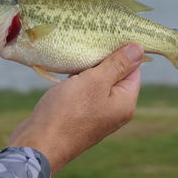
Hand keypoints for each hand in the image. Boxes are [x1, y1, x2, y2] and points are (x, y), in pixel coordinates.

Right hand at [9, 44, 142, 173]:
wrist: (39, 142)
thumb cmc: (68, 111)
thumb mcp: (95, 82)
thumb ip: (117, 65)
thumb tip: (139, 48)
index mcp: (125, 102)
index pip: (133, 69)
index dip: (123, 51)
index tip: (110, 35)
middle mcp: (114, 109)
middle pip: (114, 75)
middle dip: (103, 58)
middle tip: (91, 39)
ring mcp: (96, 113)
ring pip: (97, 82)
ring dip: (88, 68)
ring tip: (77, 51)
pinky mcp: (79, 114)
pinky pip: (83, 91)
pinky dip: (77, 79)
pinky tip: (67, 69)